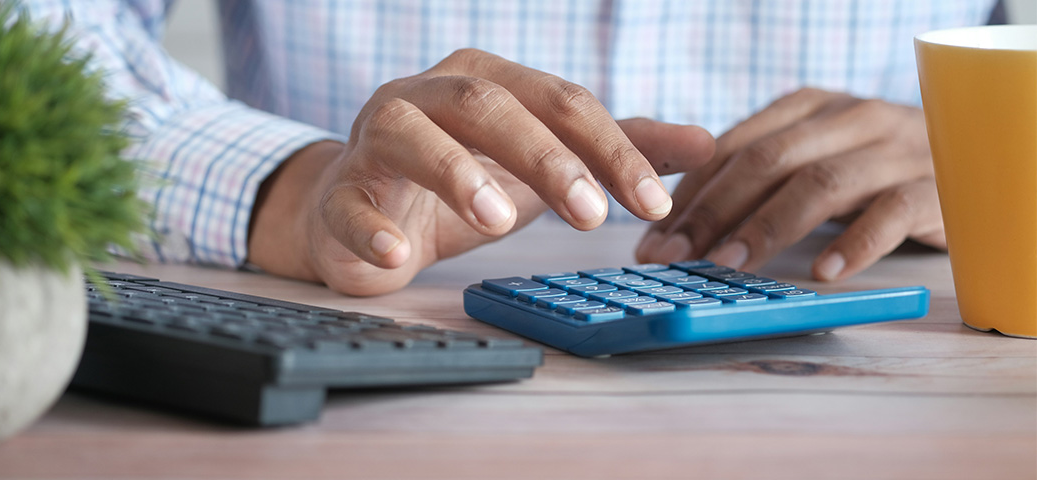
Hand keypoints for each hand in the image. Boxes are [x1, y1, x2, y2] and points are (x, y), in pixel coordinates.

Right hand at [249, 49, 713, 295]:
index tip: (653, 203)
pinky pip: (348, 204)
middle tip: (592, 215)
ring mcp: (377, 139)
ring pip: (411, 135)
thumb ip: (617, 150)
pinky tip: (398, 257)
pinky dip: (370, 229)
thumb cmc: (463, 180)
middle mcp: (430, 95)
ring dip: (455, 173)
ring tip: (499, 220)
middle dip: (545, 156)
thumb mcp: (545, 163)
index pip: (560, 101)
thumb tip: (707, 144)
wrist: (365, 211)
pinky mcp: (340, 192)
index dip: (610, 149)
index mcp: (489, 81)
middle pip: (489, 104)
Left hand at [635, 88, 945, 280]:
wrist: (971, 158)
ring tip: (729, 266)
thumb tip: (678, 222)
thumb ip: (756, 176)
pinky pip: (891, 213)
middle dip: (712, 211)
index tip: (654, 238)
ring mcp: (894, 150)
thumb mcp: (811, 157)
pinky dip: (855, 243)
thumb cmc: (871, 169)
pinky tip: (822, 273)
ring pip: (821, 183)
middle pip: (768, 161)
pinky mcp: (934, 188)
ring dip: (768, 227)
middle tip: (675, 256)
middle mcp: (849, 119)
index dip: (689, 194)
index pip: (734, 146)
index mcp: (808, 107)